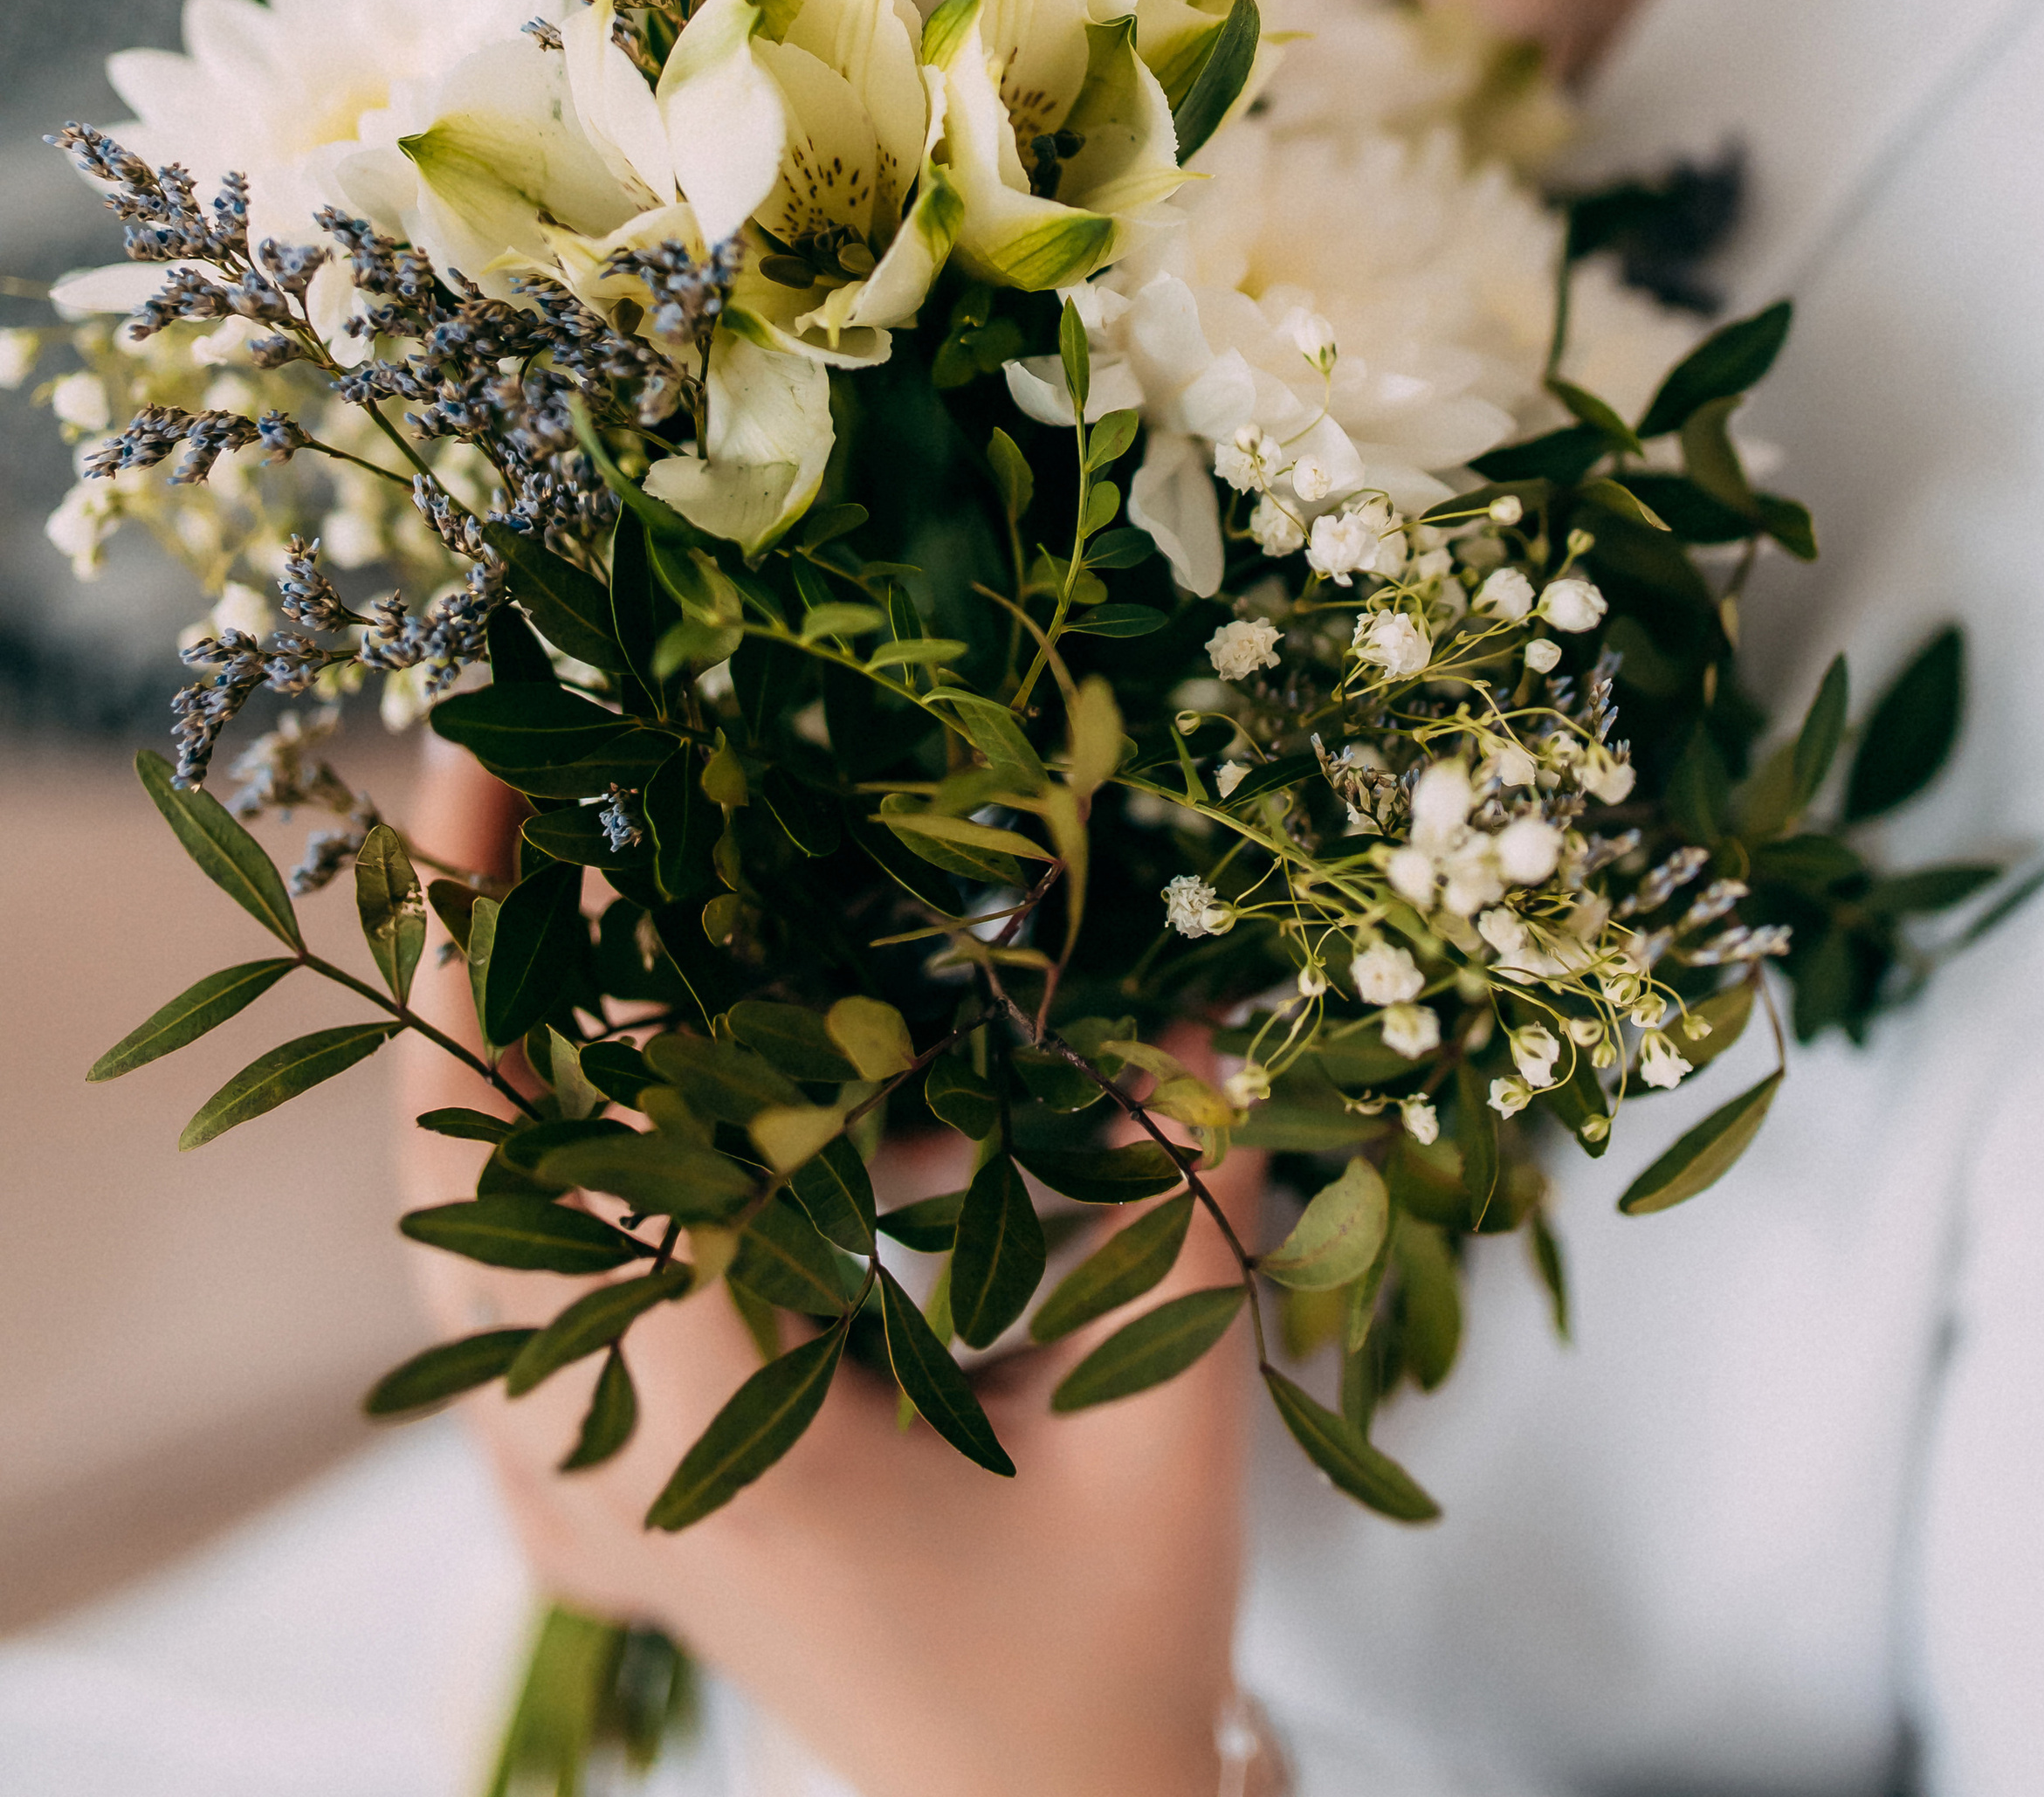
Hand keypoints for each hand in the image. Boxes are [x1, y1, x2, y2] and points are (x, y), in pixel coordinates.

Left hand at [398, 745, 1265, 1796]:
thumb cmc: (1098, 1659)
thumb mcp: (1166, 1438)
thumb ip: (1188, 1212)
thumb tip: (1212, 1001)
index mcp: (732, 1457)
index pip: (602, 1181)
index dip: (569, 985)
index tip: (582, 808)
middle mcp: (602, 1476)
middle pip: (461, 1180)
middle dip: (457, 956)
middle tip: (481, 762)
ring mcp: (566, 1499)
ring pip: (453, 1231)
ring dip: (472, 1035)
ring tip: (511, 848)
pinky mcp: (580, 1494)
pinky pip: (496, 1291)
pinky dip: (514, 1141)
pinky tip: (570, 1023)